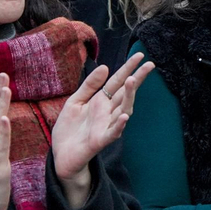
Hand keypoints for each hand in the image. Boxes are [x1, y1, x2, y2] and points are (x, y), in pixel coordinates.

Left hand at [50, 54, 154, 201]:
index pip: (117, 81)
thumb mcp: (75, 101)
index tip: (140, 55)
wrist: (60, 154)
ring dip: (129, 96)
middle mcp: (107, 112)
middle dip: (137, 79)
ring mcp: (106, 125)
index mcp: (101, 101)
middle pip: (126, 93)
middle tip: (150, 65)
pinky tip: (123, 116)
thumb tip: (105, 67)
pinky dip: (119, 125)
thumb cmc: (69, 128)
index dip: (128, 68)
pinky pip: (113, 132)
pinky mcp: (100, 140)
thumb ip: (89, 85)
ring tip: (131, 80)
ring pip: (123, 109)